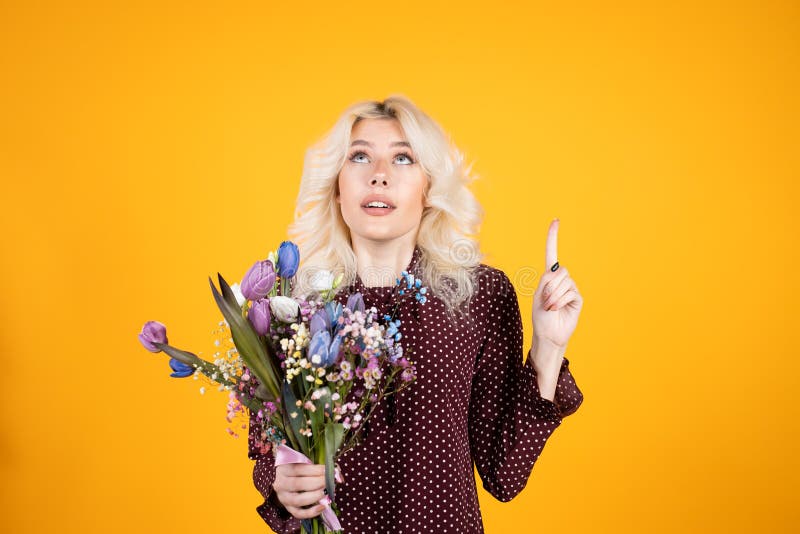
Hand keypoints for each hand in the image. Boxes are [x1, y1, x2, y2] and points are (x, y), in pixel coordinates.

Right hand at [273, 463, 327, 519]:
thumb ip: (320, 468)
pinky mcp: (288, 508)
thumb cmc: (300, 469)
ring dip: (314, 497)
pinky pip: (298, 513)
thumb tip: (338, 475)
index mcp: (284, 468)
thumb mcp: (306, 464)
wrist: (287, 479)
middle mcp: (281, 483)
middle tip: (329, 481)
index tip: (329, 470)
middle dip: (317, 483)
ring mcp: (283, 497)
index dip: (316, 470)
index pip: (300, 469)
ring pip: (298, 500)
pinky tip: (323, 507)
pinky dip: (311, 512)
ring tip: (326, 493)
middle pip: (298, 484)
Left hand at [532, 219, 582, 349]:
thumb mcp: (538, 295)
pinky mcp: (577, 298)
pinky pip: (570, 292)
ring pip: (564, 282)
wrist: (548, 334)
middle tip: (545, 300)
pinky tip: (557, 309)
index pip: (551, 253)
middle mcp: (561, 279)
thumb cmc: (541, 316)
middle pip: (559, 270)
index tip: (556, 221)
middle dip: (549, 286)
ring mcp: (571, 288)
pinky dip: (560, 300)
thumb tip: (557, 271)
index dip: (553, 238)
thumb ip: (546, 280)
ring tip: (550, 307)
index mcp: (548, 276)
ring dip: (553, 296)